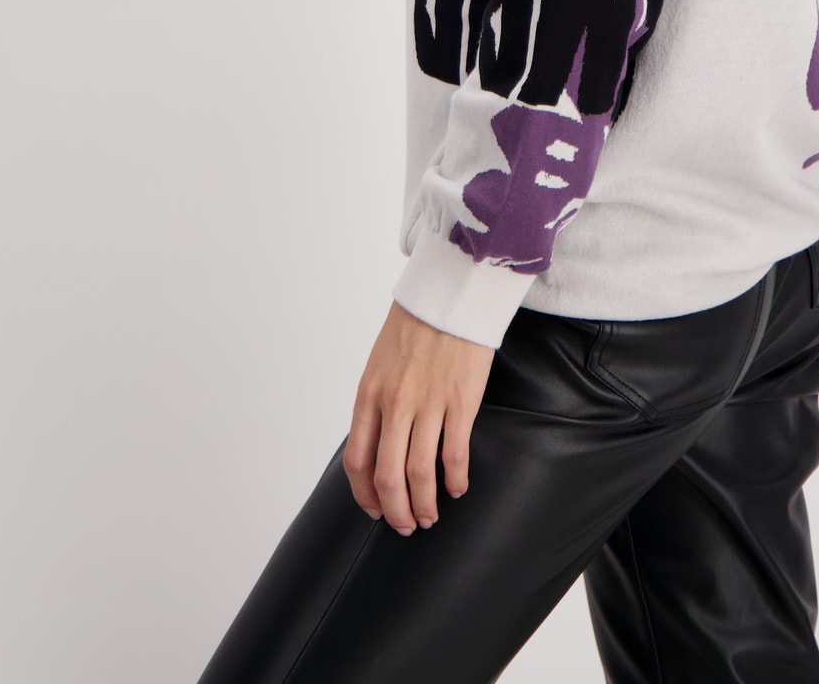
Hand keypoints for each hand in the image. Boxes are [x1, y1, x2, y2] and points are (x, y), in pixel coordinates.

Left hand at [342, 299, 495, 534]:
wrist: (449, 294)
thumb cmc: (414, 326)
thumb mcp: (380, 364)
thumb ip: (377, 403)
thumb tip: (378, 444)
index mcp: (369, 395)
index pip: (357, 460)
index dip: (365, 495)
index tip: (375, 510)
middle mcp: (394, 404)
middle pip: (388, 476)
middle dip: (395, 510)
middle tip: (406, 525)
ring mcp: (428, 404)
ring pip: (420, 473)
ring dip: (425, 504)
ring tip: (431, 515)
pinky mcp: (461, 401)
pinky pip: (454, 454)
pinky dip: (455, 479)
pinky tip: (458, 488)